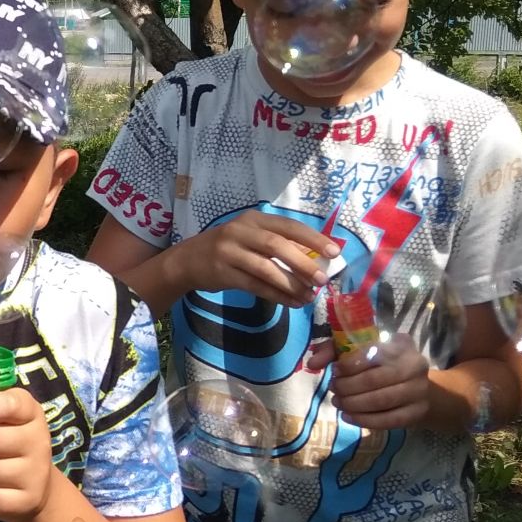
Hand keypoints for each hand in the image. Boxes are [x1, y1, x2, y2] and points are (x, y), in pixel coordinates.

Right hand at [179, 211, 341, 305]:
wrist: (187, 261)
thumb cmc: (227, 248)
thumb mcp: (251, 237)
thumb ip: (278, 243)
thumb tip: (316, 258)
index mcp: (253, 219)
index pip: (288, 226)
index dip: (312, 238)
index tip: (334, 252)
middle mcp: (240, 231)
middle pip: (277, 245)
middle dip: (303, 263)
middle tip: (322, 279)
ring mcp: (229, 252)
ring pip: (265, 268)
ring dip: (291, 284)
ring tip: (309, 296)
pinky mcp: (222, 273)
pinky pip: (254, 286)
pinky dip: (276, 295)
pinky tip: (291, 302)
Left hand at [305, 332, 431, 429]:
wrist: (420, 389)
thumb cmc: (383, 365)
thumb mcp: (362, 349)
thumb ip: (335, 350)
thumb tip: (312, 363)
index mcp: (401, 346)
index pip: (372, 354)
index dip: (349, 365)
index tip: (334, 371)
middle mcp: (414, 367)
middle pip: (374, 380)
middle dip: (347, 387)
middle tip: (333, 389)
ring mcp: (418, 392)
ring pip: (380, 401)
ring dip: (352, 404)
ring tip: (337, 402)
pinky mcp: (416, 414)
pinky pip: (388, 420)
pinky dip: (364, 420)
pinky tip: (348, 416)